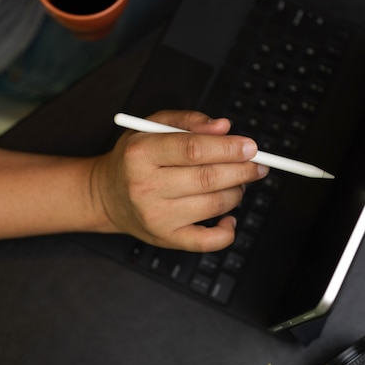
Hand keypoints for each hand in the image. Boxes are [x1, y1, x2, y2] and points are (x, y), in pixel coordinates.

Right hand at [90, 110, 269, 251]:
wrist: (106, 195)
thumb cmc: (134, 158)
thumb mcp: (152, 126)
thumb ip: (188, 122)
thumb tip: (224, 127)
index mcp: (141, 153)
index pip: (193, 149)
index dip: (228, 148)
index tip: (251, 146)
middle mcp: (145, 187)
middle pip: (208, 178)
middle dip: (242, 170)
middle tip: (257, 165)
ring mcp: (156, 216)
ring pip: (214, 205)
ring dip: (237, 192)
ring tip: (237, 183)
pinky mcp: (165, 238)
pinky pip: (207, 242)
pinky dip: (228, 231)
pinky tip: (229, 217)